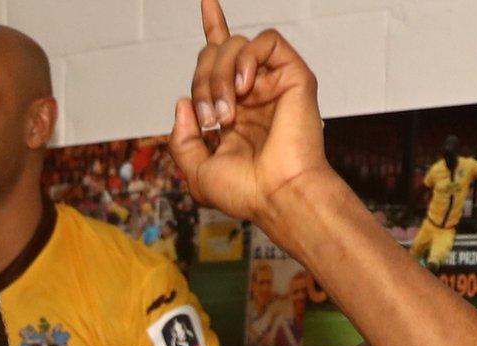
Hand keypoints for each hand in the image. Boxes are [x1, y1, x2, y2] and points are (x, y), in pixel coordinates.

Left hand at [167, 0, 328, 236]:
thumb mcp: (196, 169)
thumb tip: (184, 102)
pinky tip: (245, 89)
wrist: (275, 195)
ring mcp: (272, 82)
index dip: (213, 26)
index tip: (206, 1)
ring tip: (227, 113)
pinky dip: (247, 60)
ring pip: (235, 45)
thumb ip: (182, 138)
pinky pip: (266, 41)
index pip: (220, 59)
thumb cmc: (243, 191)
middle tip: (211, 118)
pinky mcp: (293, 75)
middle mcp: (252, 91)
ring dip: (219, 77)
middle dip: (201, 81)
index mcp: (233, 107)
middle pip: (214, 54)